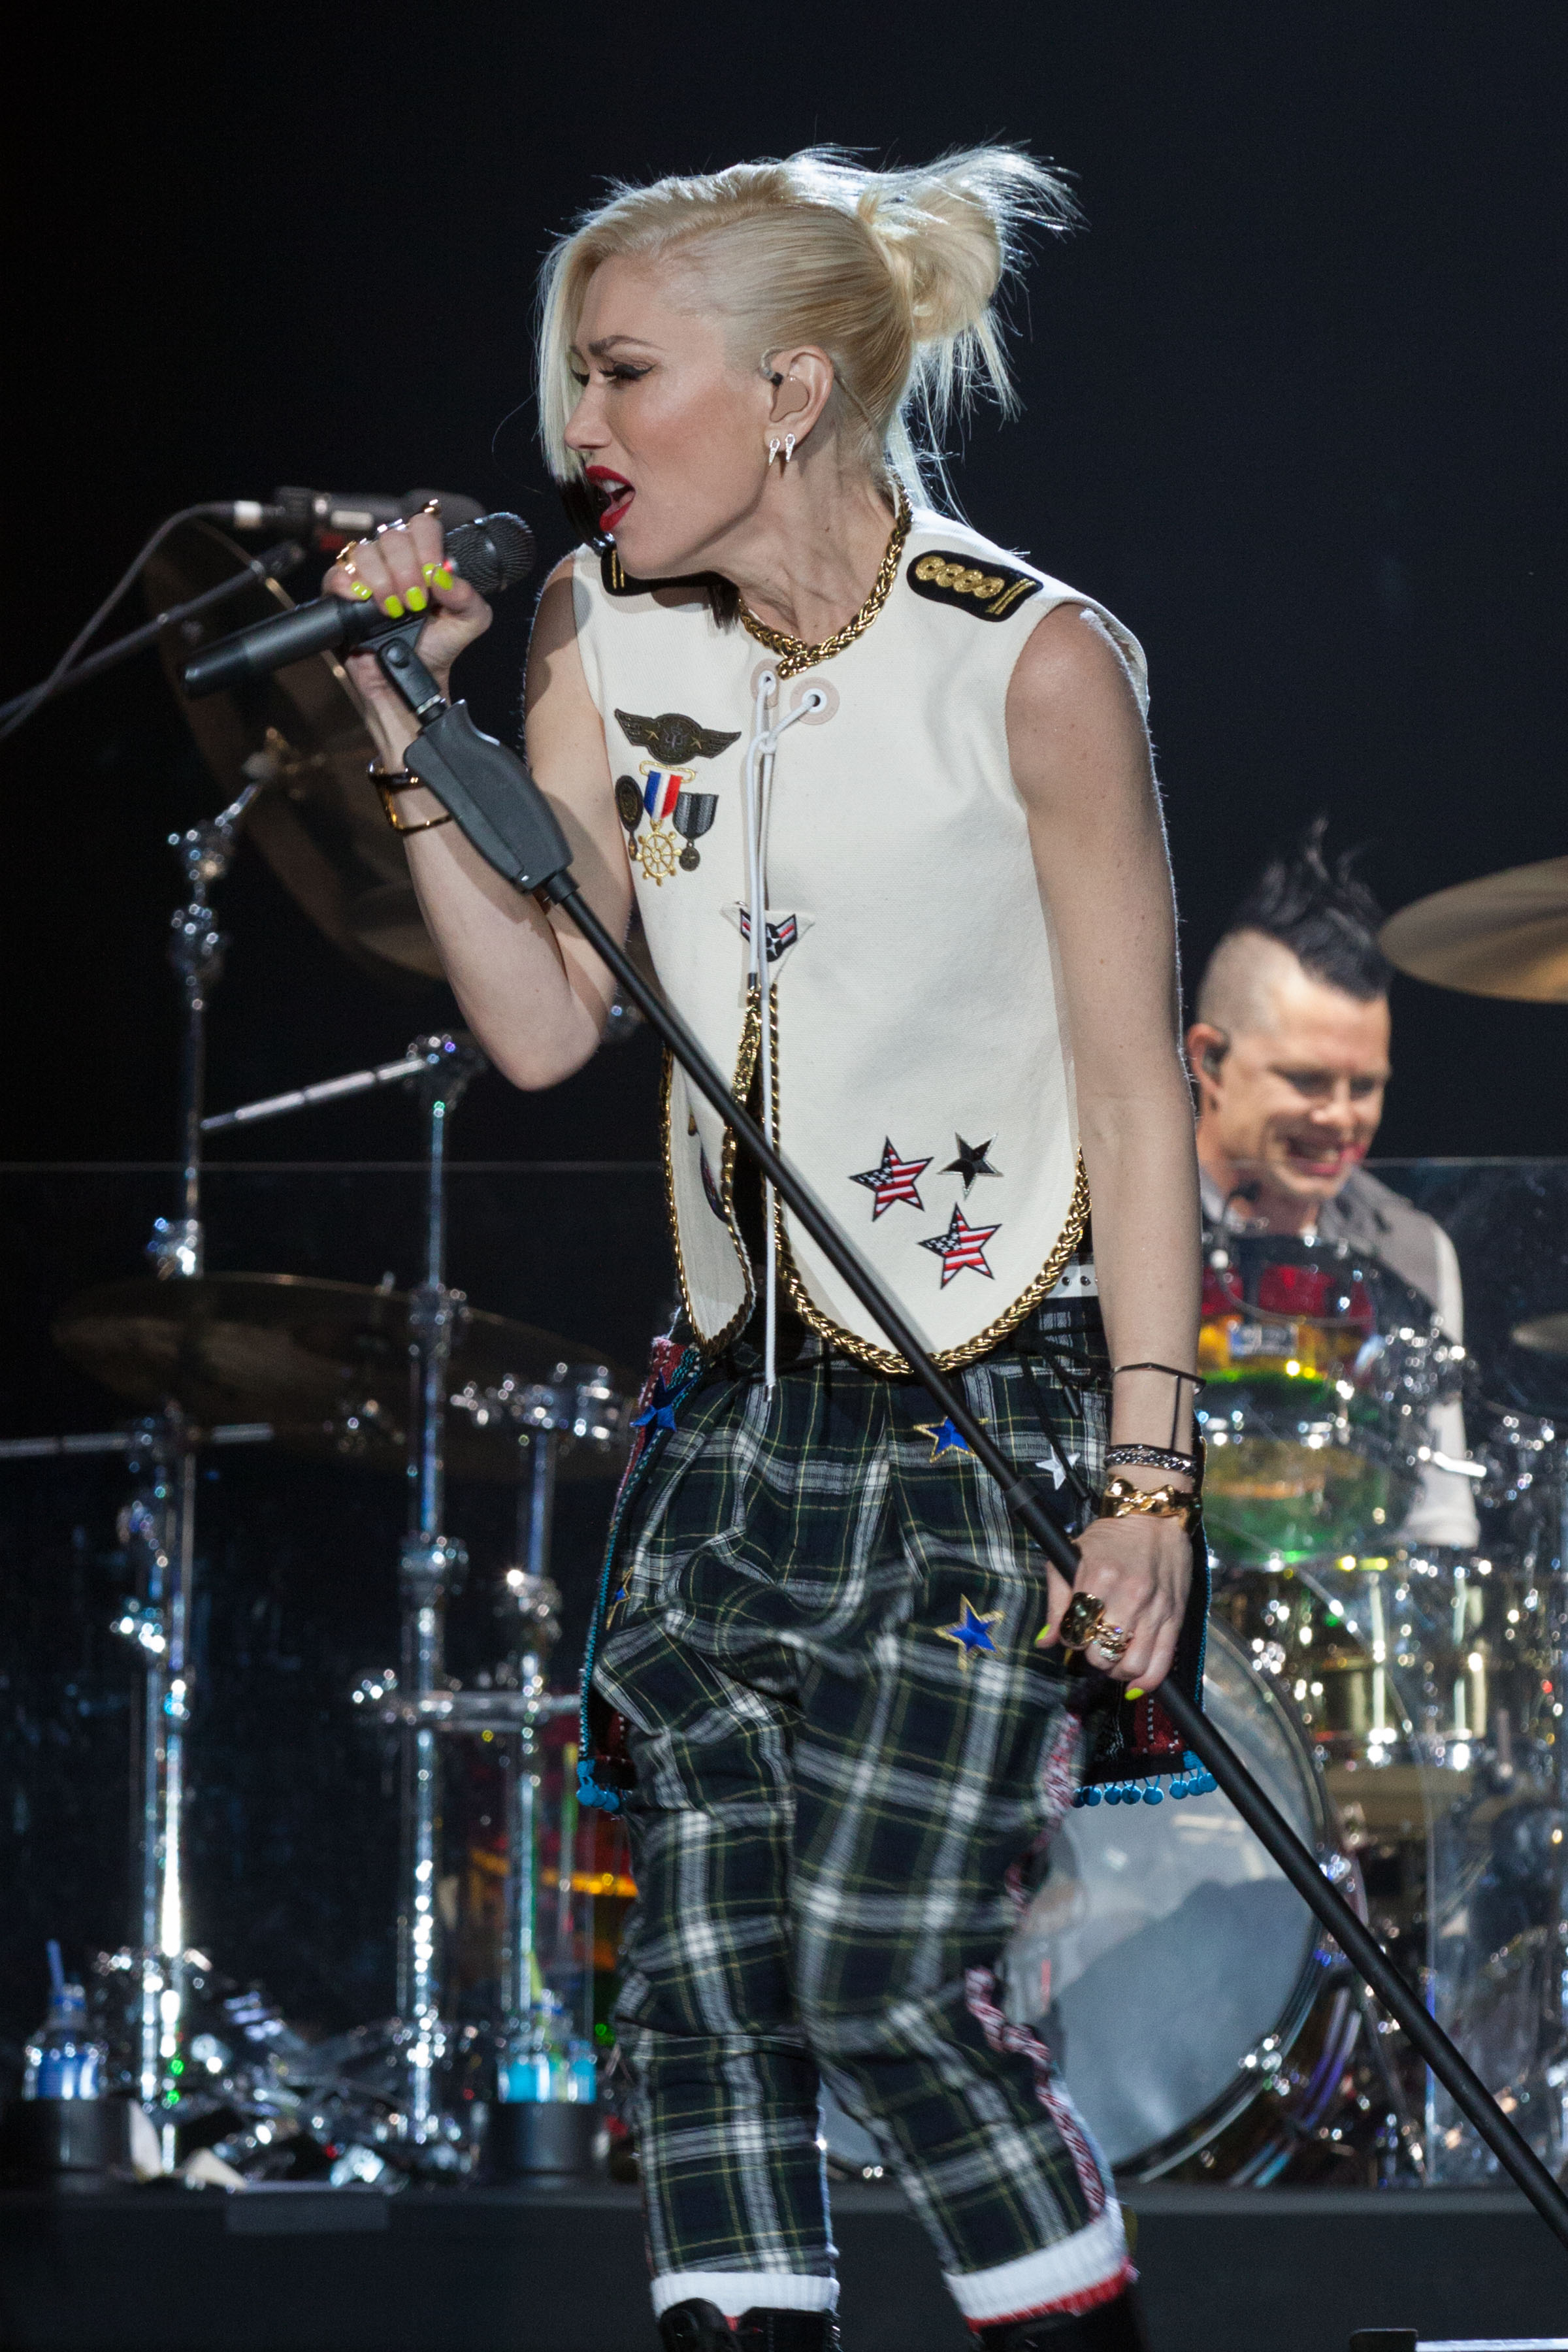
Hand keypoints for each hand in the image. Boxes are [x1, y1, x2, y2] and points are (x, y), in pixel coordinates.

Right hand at [321, 507, 492, 767]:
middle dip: (406, 570)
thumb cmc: (438, 646)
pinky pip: (337, 574)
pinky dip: (350, 585)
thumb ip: (468, 596)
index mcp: (424, 557)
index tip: (432, 576)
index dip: (427, 546)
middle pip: (393, 536)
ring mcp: (366, 574)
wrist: (413, 679)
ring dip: (382, 582)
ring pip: (366, 552)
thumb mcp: (469, 622)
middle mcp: (394, 560)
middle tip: (414, 602)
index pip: (422, 525)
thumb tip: (445, 577)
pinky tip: (363, 602)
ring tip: (393, 611)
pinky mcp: (341, 593)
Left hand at [1043, 1510, 1192, 1688]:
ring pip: (1131, 1665)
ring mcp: (1155, 1610)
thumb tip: (1044, 1642)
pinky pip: (1162, 1664)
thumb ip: (1057, 1601)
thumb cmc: (1109, 1538)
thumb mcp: (1073, 1557)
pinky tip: (1134, 1685)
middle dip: (1092, 1656)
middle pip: (1101, 1654)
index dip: (1070, 1638)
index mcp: (1097, 1579)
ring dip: (1116, 1671)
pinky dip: (1146, 1682)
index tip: (1076, 1629)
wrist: (1155, 1519)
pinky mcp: (1175, 1618)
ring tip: (1112, 1660)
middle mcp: (1128, 1597)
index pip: (1074, 1633)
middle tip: (1094, 1644)